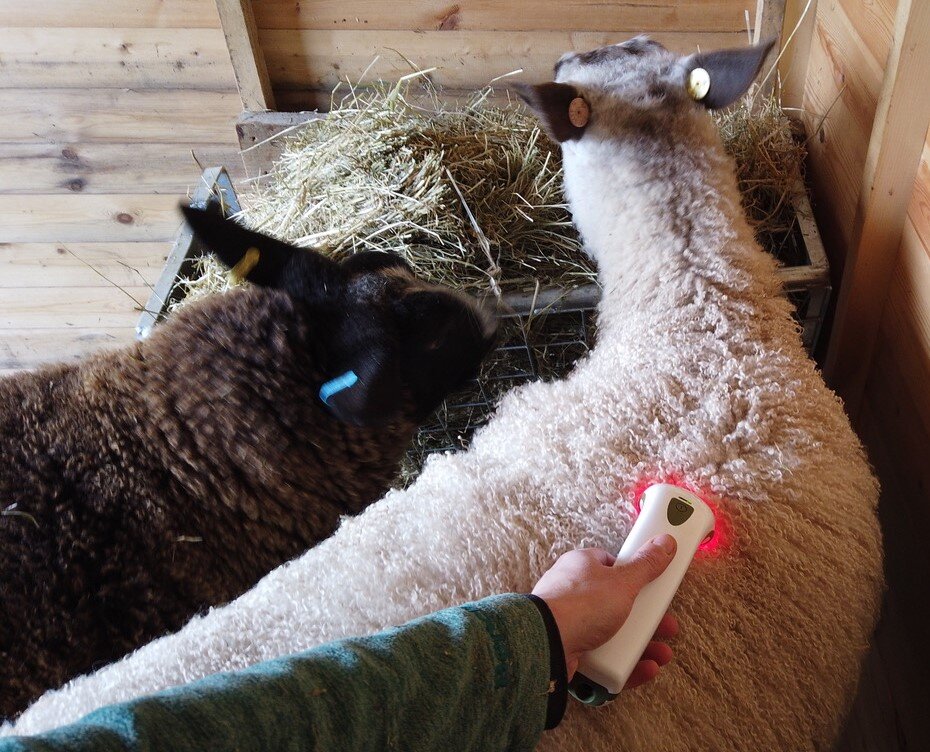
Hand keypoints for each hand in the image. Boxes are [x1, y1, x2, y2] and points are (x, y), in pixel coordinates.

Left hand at [531, 535, 677, 687]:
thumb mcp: (622, 581)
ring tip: (660, 653)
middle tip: (665, 625)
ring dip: (640, 644)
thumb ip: (646, 564)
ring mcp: (571, 624)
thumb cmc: (579, 605)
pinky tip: (644, 668)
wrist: (546, 644)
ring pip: (612, 634)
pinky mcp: (571, 650)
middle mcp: (574, 593)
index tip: (654, 587)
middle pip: (616, 604)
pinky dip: (626, 664)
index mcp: (581, 567)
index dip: (634, 576)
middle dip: (645, 618)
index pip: (611, 565)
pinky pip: (604, 658)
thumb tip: (664, 542)